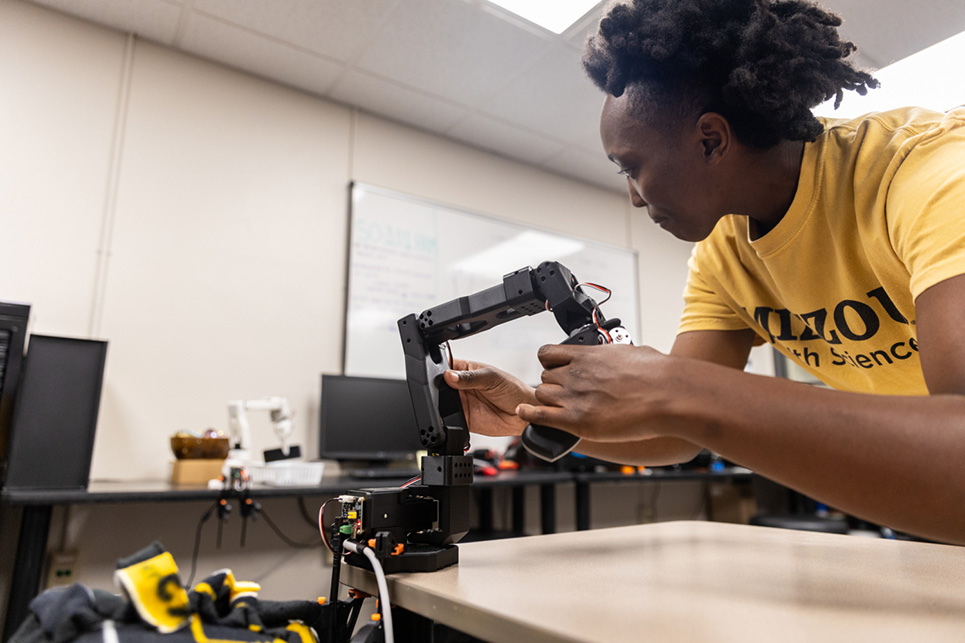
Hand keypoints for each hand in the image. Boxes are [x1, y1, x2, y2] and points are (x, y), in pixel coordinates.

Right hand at [443, 359, 535, 436]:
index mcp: (466, 370)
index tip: (440, 374)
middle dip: (439, 388)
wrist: (523, 414)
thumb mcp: (492, 377)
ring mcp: (460, 403)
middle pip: (439, 386)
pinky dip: (447, 420)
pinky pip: (448, 421)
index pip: (446, 366)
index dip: (440, 369)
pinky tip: (454, 416)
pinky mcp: (462, 420)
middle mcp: (460, 386)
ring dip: (442, 404)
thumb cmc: (513, 390)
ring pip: (441, 404)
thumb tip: (450, 375)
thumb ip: (470, 377)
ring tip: (455, 402)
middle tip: (447, 390)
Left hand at [516, 344, 677, 441]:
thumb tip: (626, 356)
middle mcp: (575, 374)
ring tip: (559, 408)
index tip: (555, 368)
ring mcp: (573, 397)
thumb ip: (618, 356)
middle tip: (566, 393)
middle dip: (553, 385)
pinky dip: (530, 415)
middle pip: (545, 377)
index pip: (548, 353)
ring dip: (548, 401)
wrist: (668, 394)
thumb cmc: (658, 374)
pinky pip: (540, 416)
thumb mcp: (634, 352)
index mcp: (587, 355)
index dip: (549, 362)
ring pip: (542, 395)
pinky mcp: (577, 421)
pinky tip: (524, 414)